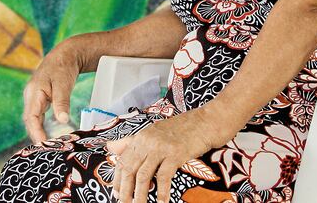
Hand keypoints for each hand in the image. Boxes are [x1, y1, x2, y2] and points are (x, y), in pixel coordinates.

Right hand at [22, 40, 83, 143]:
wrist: (65, 55)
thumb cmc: (64, 68)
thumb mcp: (64, 84)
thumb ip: (62, 102)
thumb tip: (63, 120)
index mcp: (34, 92)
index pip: (31, 117)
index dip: (36, 132)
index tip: (43, 144)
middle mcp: (31, 95)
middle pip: (29, 120)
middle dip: (35, 135)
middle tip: (45, 150)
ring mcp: (34, 97)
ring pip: (33, 119)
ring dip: (37, 132)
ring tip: (46, 146)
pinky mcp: (39, 98)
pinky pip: (37, 115)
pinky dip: (41, 126)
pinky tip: (47, 135)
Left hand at [106, 106, 224, 202]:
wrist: (206, 122)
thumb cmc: (181, 129)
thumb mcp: (154, 132)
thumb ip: (132, 142)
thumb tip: (110, 147)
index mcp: (141, 137)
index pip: (122, 160)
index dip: (117, 179)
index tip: (117, 193)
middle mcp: (148, 141)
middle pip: (129, 169)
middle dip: (125, 191)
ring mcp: (161, 147)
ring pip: (143, 176)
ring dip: (140, 196)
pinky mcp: (175, 153)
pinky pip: (164, 177)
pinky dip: (162, 192)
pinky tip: (162, 202)